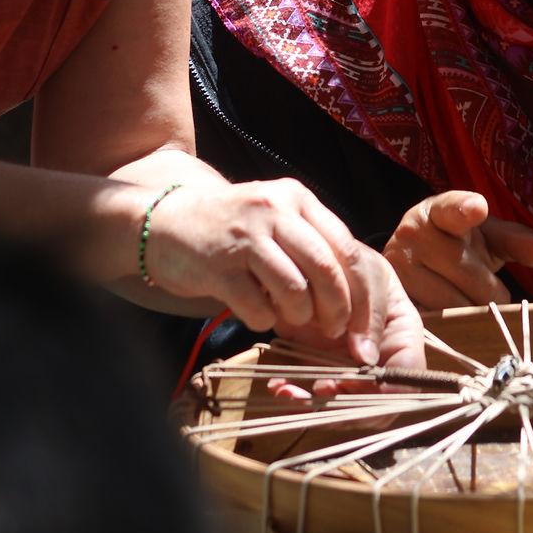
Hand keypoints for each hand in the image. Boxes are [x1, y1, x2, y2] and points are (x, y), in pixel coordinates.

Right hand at [142, 177, 423, 367]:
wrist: (168, 221)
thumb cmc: (234, 229)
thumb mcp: (277, 220)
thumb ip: (313, 245)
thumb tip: (356, 296)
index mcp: (297, 199)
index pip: (347, 249)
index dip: (362, 295)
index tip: (364, 329)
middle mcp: (275, 210)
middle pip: (326, 269)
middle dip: (338, 311)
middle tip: (336, 334)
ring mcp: (245, 236)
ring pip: (295, 289)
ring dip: (299, 316)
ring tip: (291, 319)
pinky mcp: (218, 265)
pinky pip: (256, 306)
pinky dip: (263, 320)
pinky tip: (257, 314)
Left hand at [276, 250, 425, 393]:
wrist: (313, 259)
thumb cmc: (350, 260)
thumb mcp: (368, 274)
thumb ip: (371, 310)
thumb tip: (366, 360)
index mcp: (404, 337)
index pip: (407, 380)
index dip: (383, 391)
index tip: (350, 382)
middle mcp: (381, 361)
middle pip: (373, 405)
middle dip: (344, 405)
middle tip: (317, 390)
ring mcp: (349, 369)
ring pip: (341, 407)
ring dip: (316, 406)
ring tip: (291, 392)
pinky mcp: (319, 369)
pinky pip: (311, 394)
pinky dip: (296, 393)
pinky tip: (279, 386)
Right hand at [383, 190, 532, 309]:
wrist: (414, 261)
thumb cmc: (458, 246)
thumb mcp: (487, 238)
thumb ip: (518, 242)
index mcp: (438, 210)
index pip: (452, 208)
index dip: (464, 209)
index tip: (478, 208)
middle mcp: (412, 233)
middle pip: (469, 274)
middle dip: (488, 290)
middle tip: (484, 289)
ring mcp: (398, 267)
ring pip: (454, 304)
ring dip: (470, 311)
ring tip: (465, 300)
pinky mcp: (394, 299)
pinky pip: (435, 323)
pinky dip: (450, 326)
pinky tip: (449, 318)